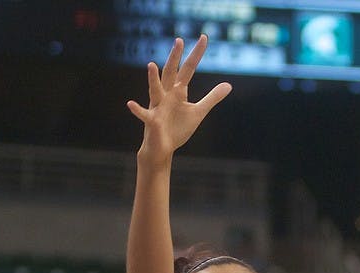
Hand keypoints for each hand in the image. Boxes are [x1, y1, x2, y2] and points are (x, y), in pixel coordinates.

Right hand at [128, 36, 231, 163]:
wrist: (162, 148)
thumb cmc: (178, 128)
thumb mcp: (198, 112)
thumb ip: (212, 97)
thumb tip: (229, 85)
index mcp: (178, 91)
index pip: (188, 69)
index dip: (196, 55)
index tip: (204, 37)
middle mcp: (166, 95)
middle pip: (170, 73)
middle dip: (174, 58)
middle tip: (179, 40)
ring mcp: (158, 107)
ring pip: (155, 90)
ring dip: (153, 79)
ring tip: (151, 65)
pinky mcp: (152, 122)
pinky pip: (144, 115)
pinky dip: (137, 110)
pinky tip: (130, 104)